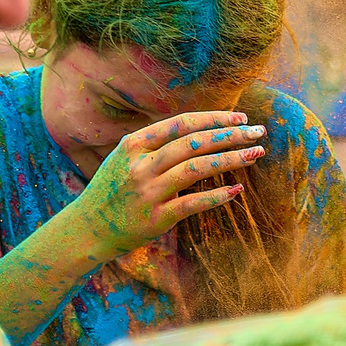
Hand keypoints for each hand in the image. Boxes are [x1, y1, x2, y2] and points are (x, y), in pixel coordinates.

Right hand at [68, 112, 266, 261]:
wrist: (87, 228)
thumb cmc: (112, 189)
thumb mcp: (124, 158)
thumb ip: (154, 143)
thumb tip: (198, 130)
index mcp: (134, 144)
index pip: (181, 124)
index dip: (214, 118)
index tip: (240, 118)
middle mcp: (141, 165)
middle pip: (194, 143)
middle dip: (230, 135)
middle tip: (258, 132)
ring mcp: (148, 192)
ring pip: (197, 169)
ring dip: (230, 159)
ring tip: (255, 154)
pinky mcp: (156, 218)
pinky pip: (192, 204)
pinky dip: (216, 196)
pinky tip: (237, 190)